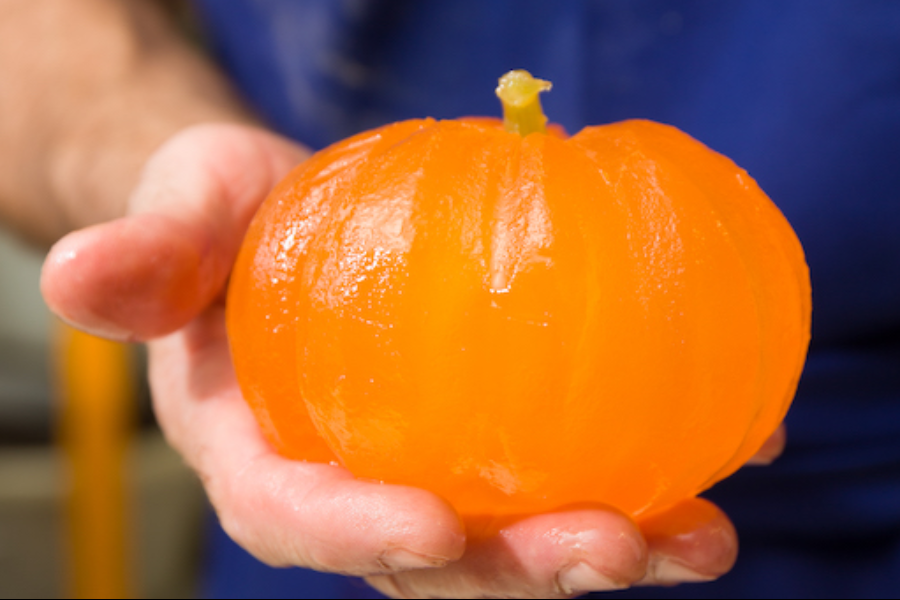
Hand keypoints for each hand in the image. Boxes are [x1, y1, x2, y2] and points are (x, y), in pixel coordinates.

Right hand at [42, 123, 777, 597]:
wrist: (293, 214)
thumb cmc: (229, 220)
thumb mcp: (181, 220)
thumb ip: (147, 261)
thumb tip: (80, 278)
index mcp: (267, 453)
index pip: (301, 516)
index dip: (358, 537)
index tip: (432, 528)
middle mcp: (360, 481)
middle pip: (437, 557)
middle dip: (519, 572)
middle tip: (612, 548)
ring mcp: (437, 461)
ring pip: (519, 529)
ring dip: (613, 545)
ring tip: (698, 536)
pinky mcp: (497, 426)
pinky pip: (570, 458)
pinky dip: (648, 461)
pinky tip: (724, 446)